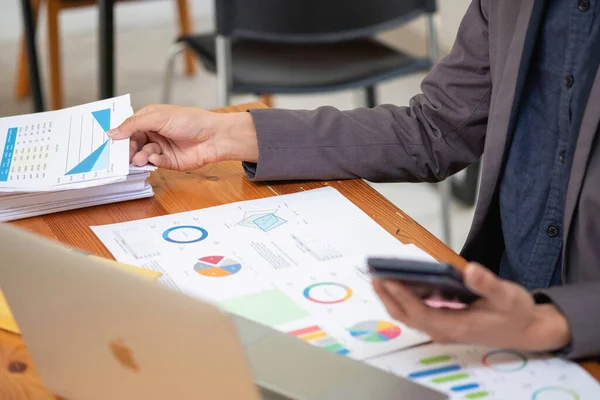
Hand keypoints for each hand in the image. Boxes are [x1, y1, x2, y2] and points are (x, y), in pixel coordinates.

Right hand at [108, 105, 258, 170]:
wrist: (214, 137)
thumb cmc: (190, 121)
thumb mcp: (158, 118)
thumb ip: (133, 125)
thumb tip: (112, 132)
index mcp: (151, 119)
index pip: (129, 128)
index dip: (121, 135)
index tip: (111, 143)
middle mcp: (155, 133)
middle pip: (134, 143)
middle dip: (129, 149)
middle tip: (124, 155)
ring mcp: (163, 148)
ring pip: (143, 155)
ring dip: (140, 157)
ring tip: (141, 158)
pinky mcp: (171, 162)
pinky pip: (156, 164)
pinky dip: (155, 162)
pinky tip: (156, 159)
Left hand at [373, 263, 571, 351]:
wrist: (528, 330)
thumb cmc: (516, 313)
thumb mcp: (508, 295)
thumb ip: (488, 284)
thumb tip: (471, 271)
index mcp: (456, 326)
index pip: (420, 313)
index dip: (402, 296)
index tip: (388, 278)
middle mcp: (444, 330)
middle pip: (406, 315)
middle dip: (388, 295)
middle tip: (374, 273)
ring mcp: (442, 328)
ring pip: (408, 315)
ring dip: (392, 297)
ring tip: (379, 274)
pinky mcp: (443, 323)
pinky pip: (415, 312)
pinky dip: (403, 298)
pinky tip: (400, 280)